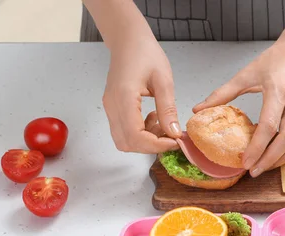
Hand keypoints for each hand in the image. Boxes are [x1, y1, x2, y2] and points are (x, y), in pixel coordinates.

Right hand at [102, 35, 180, 153]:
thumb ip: (168, 109)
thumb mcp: (164, 80)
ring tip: (162, 124)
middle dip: (151, 146)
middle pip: (127, 143)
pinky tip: (153, 118)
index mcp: (124, 97)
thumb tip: (174, 133)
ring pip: (124, 140)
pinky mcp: (112, 108)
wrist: (128, 40)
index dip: (156, 145)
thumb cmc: (145, 53)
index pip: (135, 136)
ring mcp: (110, 108)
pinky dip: (139, 133)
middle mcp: (112, 106)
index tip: (174, 141)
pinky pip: (123, 131)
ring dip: (145, 141)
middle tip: (170, 135)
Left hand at [193, 39, 284, 176]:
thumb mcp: (247, 72)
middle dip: (270, 158)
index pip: (269, 124)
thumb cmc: (277, 58)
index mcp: (278, 89)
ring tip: (265, 167)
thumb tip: (200, 109)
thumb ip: (223, 92)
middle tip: (254, 171)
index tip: (245, 161)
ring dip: (283, 157)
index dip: (257, 146)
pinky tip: (279, 156)